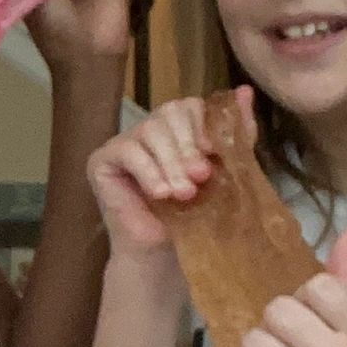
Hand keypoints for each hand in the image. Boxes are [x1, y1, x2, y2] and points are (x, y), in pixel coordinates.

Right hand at [86, 89, 243, 257]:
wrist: (163, 255)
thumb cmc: (193, 218)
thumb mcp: (224, 172)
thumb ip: (236, 134)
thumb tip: (245, 90)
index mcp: (178, 129)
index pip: (190, 105)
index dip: (203, 126)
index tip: (214, 153)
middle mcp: (151, 130)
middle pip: (170, 111)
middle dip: (188, 145)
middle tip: (200, 177)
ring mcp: (125, 142)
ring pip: (150, 130)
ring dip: (171, 163)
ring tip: (182, 194)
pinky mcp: (102, 160)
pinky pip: (128, 151)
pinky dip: (148, 172)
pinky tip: (160, 194)